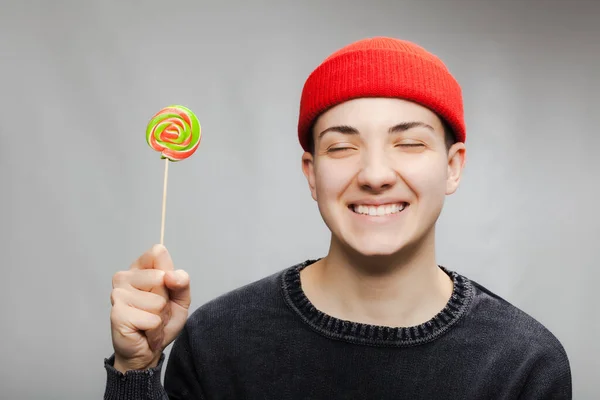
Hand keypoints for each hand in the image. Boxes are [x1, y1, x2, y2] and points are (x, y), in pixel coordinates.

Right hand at [109, 244, 190, 372]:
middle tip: (156, 311)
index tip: (165, 288)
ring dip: (160, 317)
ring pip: (158, 302)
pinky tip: (144, 332)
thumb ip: (182, 281)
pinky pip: (152, 320)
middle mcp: (124, 277)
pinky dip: (155, 330)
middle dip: (166, 300)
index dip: (169, 273)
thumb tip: (169, 275)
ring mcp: (118, 295)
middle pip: (160, 278)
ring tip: (149, 322)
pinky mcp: (117, 314)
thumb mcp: (180, 298)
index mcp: (139, 268)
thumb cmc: (161, 321)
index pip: (157, 252)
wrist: (148, 351)